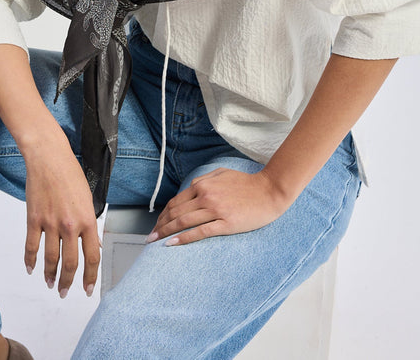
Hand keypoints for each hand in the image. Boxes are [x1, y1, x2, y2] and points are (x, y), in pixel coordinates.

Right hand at [22, 133, 99, 297]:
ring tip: (51, 284)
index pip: (93, 256)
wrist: (49, 157)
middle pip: (70, 263)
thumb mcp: (88, 198)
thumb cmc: (70, 173)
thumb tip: (94, 245)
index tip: (89, 288)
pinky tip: (31, 269)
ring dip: (51, 275)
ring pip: (51, 259)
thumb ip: (90, 223)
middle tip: (66, 292)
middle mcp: (70, 224)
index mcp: (87, 219)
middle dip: (69, 282)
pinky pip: (31, 246)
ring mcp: (50, 223)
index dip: (91, 277)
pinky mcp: (33, 219)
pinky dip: (30, 261)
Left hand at [147, 167, 290, 245]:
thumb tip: (190, 189)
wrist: (269, 191)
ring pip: (183, 221)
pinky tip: (172, 244)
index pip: (176, 201)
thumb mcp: (222, 174)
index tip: (156, 224)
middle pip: (175, 212)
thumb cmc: (247, 183)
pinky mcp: (225, 223)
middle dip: (160, 225)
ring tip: (155, 241)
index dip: (163, 214)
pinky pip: (199, 232)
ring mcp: (215, 209)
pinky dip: (183, 238)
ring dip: (166, 232)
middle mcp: (205, 195)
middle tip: (150, 236)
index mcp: (203, 184)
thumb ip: (205, 181)